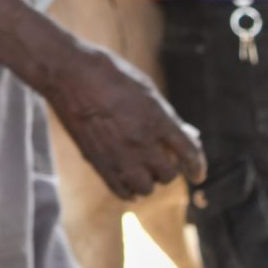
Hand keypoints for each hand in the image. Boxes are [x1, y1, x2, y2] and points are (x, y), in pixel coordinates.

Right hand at [44, 43, 204, 200]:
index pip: (189, 154)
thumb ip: (165, 116)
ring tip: (142, 169)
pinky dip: (129, 190)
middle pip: (168, 175)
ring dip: (149, 180)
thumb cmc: (110, 75)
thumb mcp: (147, 90)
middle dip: (168, 168)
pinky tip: (128, 180)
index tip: (197, 176)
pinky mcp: (98, 162)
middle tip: (161, 159)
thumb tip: (185, 136)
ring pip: (146, 188)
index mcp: (157, 120)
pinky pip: (122, 191)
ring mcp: (118, 155)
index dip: (197, 167)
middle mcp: (141, 142)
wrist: (69, 75)